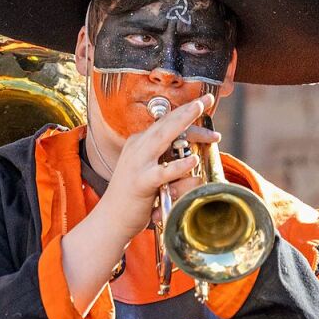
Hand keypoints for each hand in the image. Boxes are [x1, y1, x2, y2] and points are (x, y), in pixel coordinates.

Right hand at [97, 94, 219, 243]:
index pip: (166, 124)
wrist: (111, 219)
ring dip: (185, 126)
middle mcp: (137, 148)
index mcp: (139, 143)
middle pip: (166, 124)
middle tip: (207, 100)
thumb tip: (195, 166)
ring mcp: (138, 164)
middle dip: (188, 110)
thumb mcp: (151, 175)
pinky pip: (163, 172)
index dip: (186, 114)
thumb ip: (170, 167)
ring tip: (202, 117)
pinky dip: (179, 167)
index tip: (204, 106)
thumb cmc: (133, 197)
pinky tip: (193, 162)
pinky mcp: (141, 182)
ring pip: (163, 139)